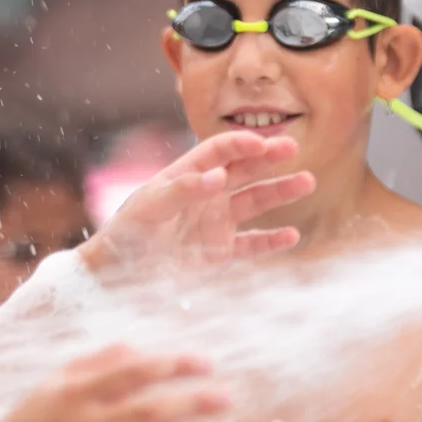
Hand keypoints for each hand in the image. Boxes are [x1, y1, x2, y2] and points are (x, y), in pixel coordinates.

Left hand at [77, 132, 313, 279]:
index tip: (263, 143)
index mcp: (185, 176)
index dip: (240, 144)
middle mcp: (205, 196)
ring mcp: (214, 224)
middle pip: (243, 171)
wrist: (115, 278)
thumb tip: (219, 175)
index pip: (218, 152)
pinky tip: (291, 235)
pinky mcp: (219, 253)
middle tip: (293, 148)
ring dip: (280, 192)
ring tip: (306, 182)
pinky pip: (252, 244)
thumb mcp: (148, 209)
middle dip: (268, 159)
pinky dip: (271, 241)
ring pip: (255, 203)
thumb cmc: (125, 236)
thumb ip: (183, 190)